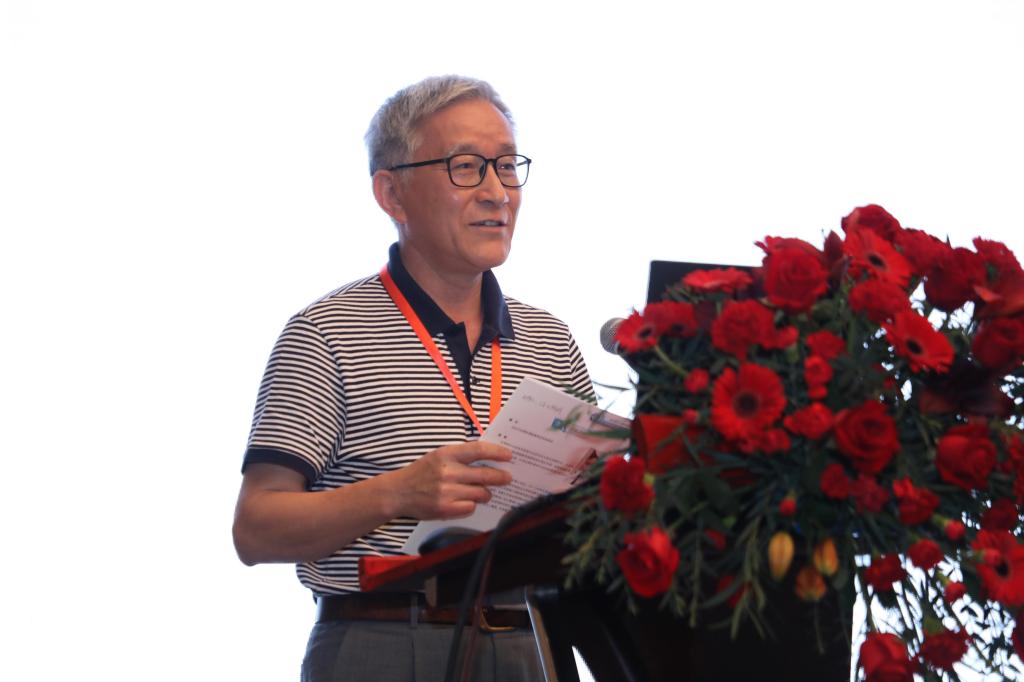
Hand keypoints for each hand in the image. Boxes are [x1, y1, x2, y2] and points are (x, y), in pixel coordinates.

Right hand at [390, 441, 512, 519]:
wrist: (399, 492)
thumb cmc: (421, 473)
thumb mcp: (438, 456)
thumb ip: (461, 456)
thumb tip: (488, 458)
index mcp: (446, 454)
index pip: (478, 450)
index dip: (496, 452)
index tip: (508, 455)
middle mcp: (447, 472)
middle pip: (484, 474)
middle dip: (500, 477)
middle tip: (507, 478)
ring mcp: (446, 491)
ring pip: (481, 493)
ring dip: (485, 493)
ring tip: (483, 492)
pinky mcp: (445, 508)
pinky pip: (470, 507)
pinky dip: (471, 505)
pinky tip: (465, 501)